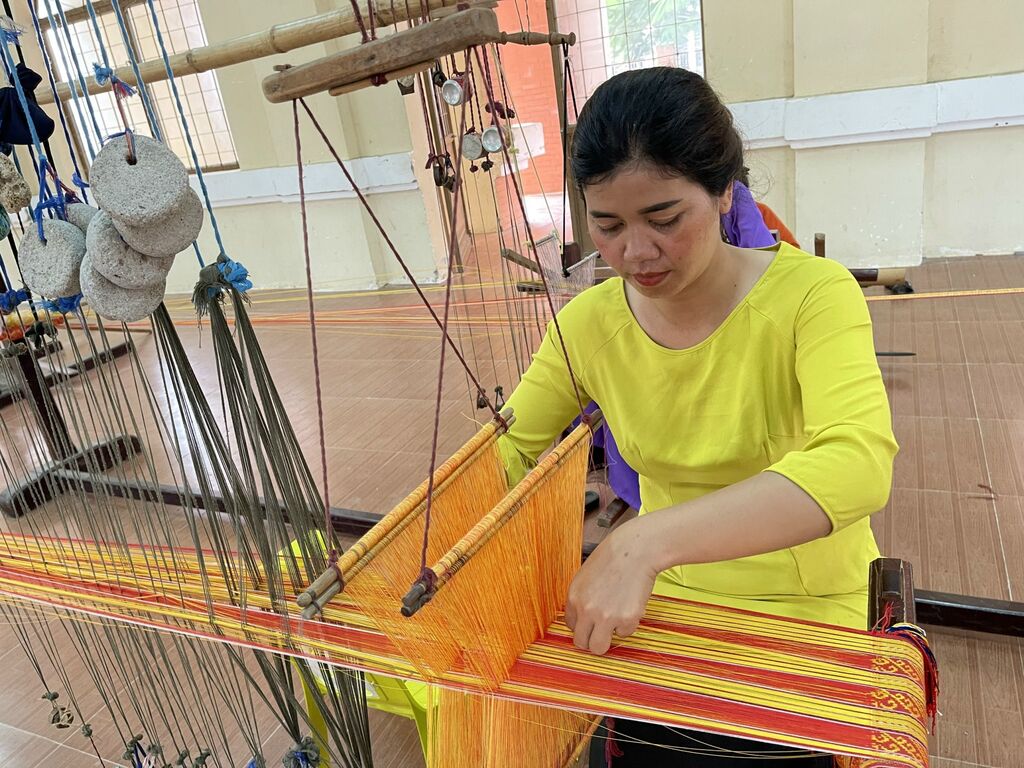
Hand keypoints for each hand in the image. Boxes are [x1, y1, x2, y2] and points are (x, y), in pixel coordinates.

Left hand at [564, 516, 658, 654]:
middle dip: (591, 640)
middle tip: (601, 632)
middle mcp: (586, 610)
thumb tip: (582, 619)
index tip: (590, 624)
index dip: (582, 625)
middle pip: (581, 643)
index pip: (570, 626)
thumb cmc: (613, 558)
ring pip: (599, 648)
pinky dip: (628, 624)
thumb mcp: (586, 576)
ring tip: (615, 623)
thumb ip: (582, 598)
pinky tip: (630, 605)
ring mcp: (606, 617)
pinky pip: (624, 634)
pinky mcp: (626, 620)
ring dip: (607, 639)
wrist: (635, 550)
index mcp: (574, 597)